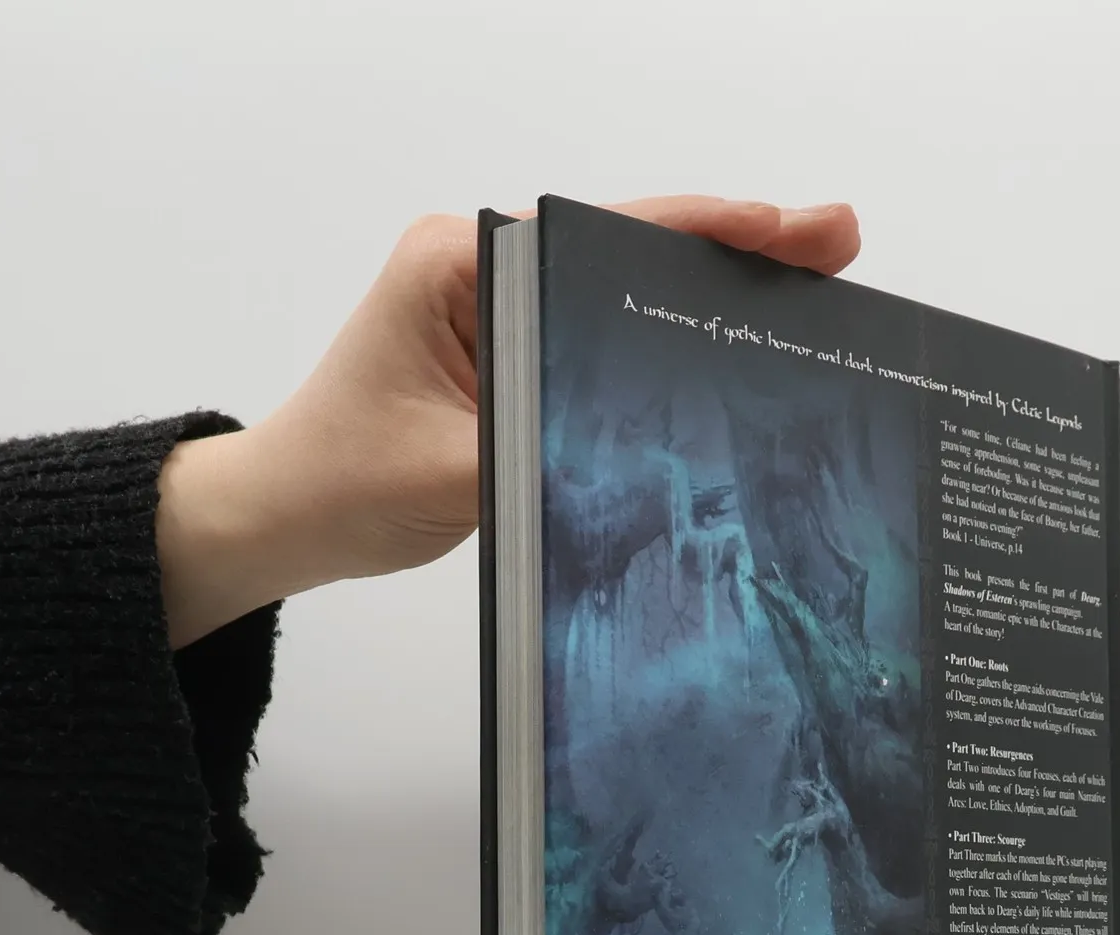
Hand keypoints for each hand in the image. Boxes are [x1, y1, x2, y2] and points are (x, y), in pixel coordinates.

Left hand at [157, 197, 861, 646]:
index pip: (607, 234)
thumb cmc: (342, 485)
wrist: (281, 517)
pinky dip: (666, 337)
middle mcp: (481, 265)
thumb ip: (549, 445)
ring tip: (810, 289)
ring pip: (621, 288)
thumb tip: (655, 442)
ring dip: (709, 292)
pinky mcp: (505, 350)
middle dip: (736, 248)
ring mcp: (496, 305)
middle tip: (837, 246)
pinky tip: (733, 346)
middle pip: (630, 245)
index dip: (711, 232)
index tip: (792, 233)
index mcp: (460, 262)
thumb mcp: (456, 474)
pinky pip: (598, 332)